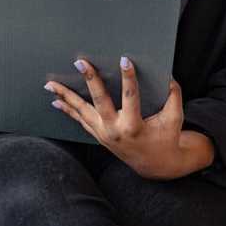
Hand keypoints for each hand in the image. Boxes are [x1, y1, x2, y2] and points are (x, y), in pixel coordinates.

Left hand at [44, 57, 215, 179]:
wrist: (156, 165)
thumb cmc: (166, 137)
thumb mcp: (174, 118)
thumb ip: (173, 95)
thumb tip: (167, 75)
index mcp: (134, 126)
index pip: (131, 97)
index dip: (128, 78)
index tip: (124, 60)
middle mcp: (114, 131)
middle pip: (99, 102)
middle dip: (90, 81)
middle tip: (81, 63)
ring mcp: (103, 134)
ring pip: (81, 112)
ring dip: (65, 97)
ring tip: (51, 84)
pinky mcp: (98, 136)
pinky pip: (80, 121)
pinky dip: (68, 110)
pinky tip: (56, 100)